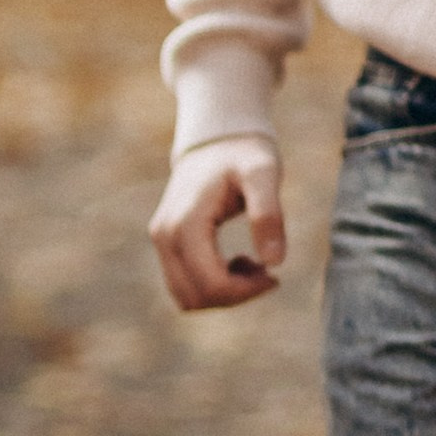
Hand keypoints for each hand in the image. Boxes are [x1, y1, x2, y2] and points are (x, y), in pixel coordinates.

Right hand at [149, 134, 285, 311]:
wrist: (217, 139)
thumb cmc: (244, 155)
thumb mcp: (264, 175)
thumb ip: (268, 214)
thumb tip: (274, 262)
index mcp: (186, 222)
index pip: (210, 283)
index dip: (245, 291)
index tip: (273, 275)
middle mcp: (165, 236)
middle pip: (195, 297)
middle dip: (235, 295)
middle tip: (265, 271)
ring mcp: (161, 241)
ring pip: (187, 297)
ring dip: (224, 293)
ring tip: (251, 265)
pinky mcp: (166, 245)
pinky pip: (185, 286)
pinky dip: (213, 286)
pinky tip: (236, 263)